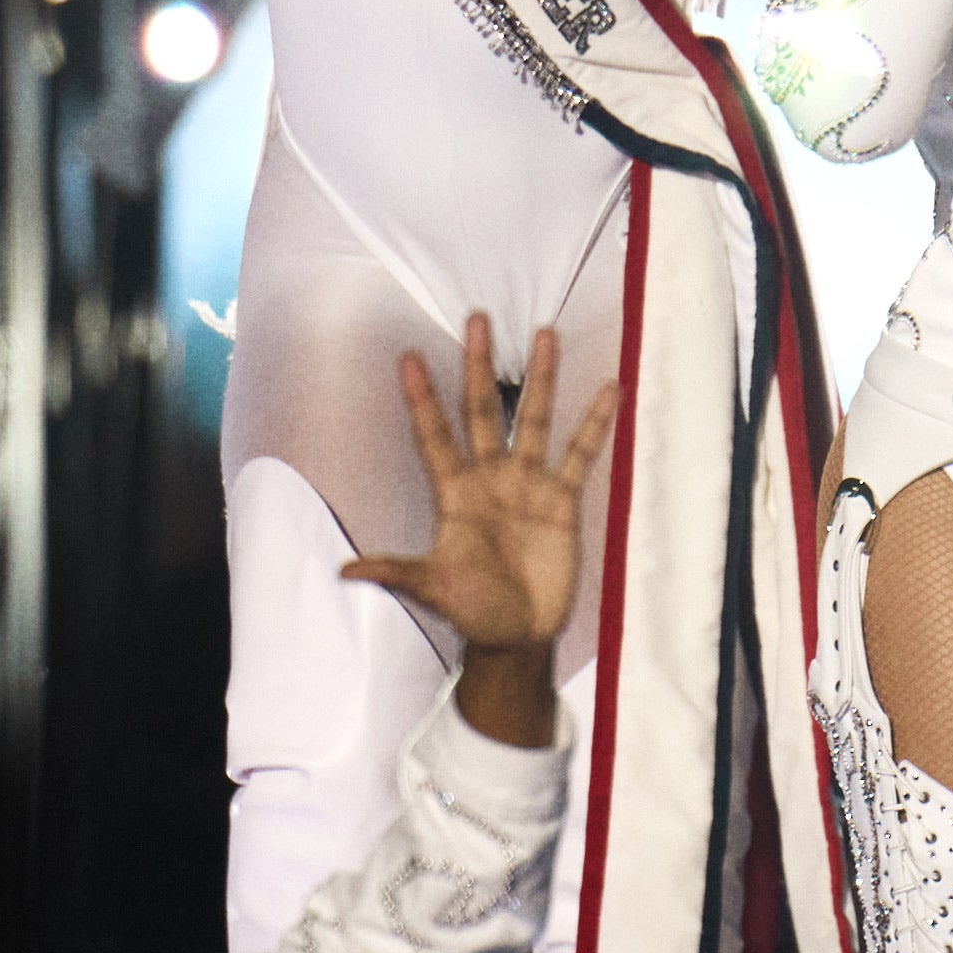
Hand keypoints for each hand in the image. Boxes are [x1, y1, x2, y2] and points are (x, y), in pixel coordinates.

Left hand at [333, 315, 618, 744]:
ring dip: (540, 377)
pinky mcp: (562, 500)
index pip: (434, 434)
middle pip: (482, 409)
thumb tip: (344, 570)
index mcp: (455, 493)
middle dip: (478, 365)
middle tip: (476, 318)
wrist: (519, 634)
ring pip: (534, 419)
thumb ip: (397, 572)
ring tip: (544, 333)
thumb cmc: (472, 610)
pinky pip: (581, 454)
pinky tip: (608, 389)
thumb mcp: (432, 588)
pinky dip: (594, 424)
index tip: (407, 357)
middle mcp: (490, 477)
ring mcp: (528, 484)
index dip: (421, 398)